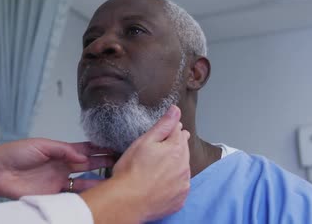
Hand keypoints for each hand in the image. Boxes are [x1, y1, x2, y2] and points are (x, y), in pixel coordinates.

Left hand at [0, 139, 113, 198]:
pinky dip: (86, 193)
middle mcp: (61, 165)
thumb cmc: (14, 154)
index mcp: (59, 150)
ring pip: (84, 180)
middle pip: (88, 163)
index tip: (114, 145)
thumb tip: (82, 155)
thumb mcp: (41, 145)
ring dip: (99, 178)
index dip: (99, 147)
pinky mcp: (54, 193)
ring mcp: (59, 180)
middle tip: (121, 160)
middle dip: (104, 161)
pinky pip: (73, 193)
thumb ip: (63, 149)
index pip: (84, 148)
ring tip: (115, 176)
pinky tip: (97, 191)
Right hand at [80, 105, 190, 223]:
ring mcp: (183, 184)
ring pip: (183, 168)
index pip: (178, 132)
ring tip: (158, 167)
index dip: (170, 130)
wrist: (127, 201)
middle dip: (174, 147)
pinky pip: (180, 186)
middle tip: (160, 150)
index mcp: (177, 149)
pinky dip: (174, 182)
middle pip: (183, 150)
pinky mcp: (180, 199)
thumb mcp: (145, 141)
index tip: (164, 133)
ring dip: (175, 165)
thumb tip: (176, 110)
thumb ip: (163, 125)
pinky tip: (160, 182)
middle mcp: (184, 166)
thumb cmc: (131, 170)